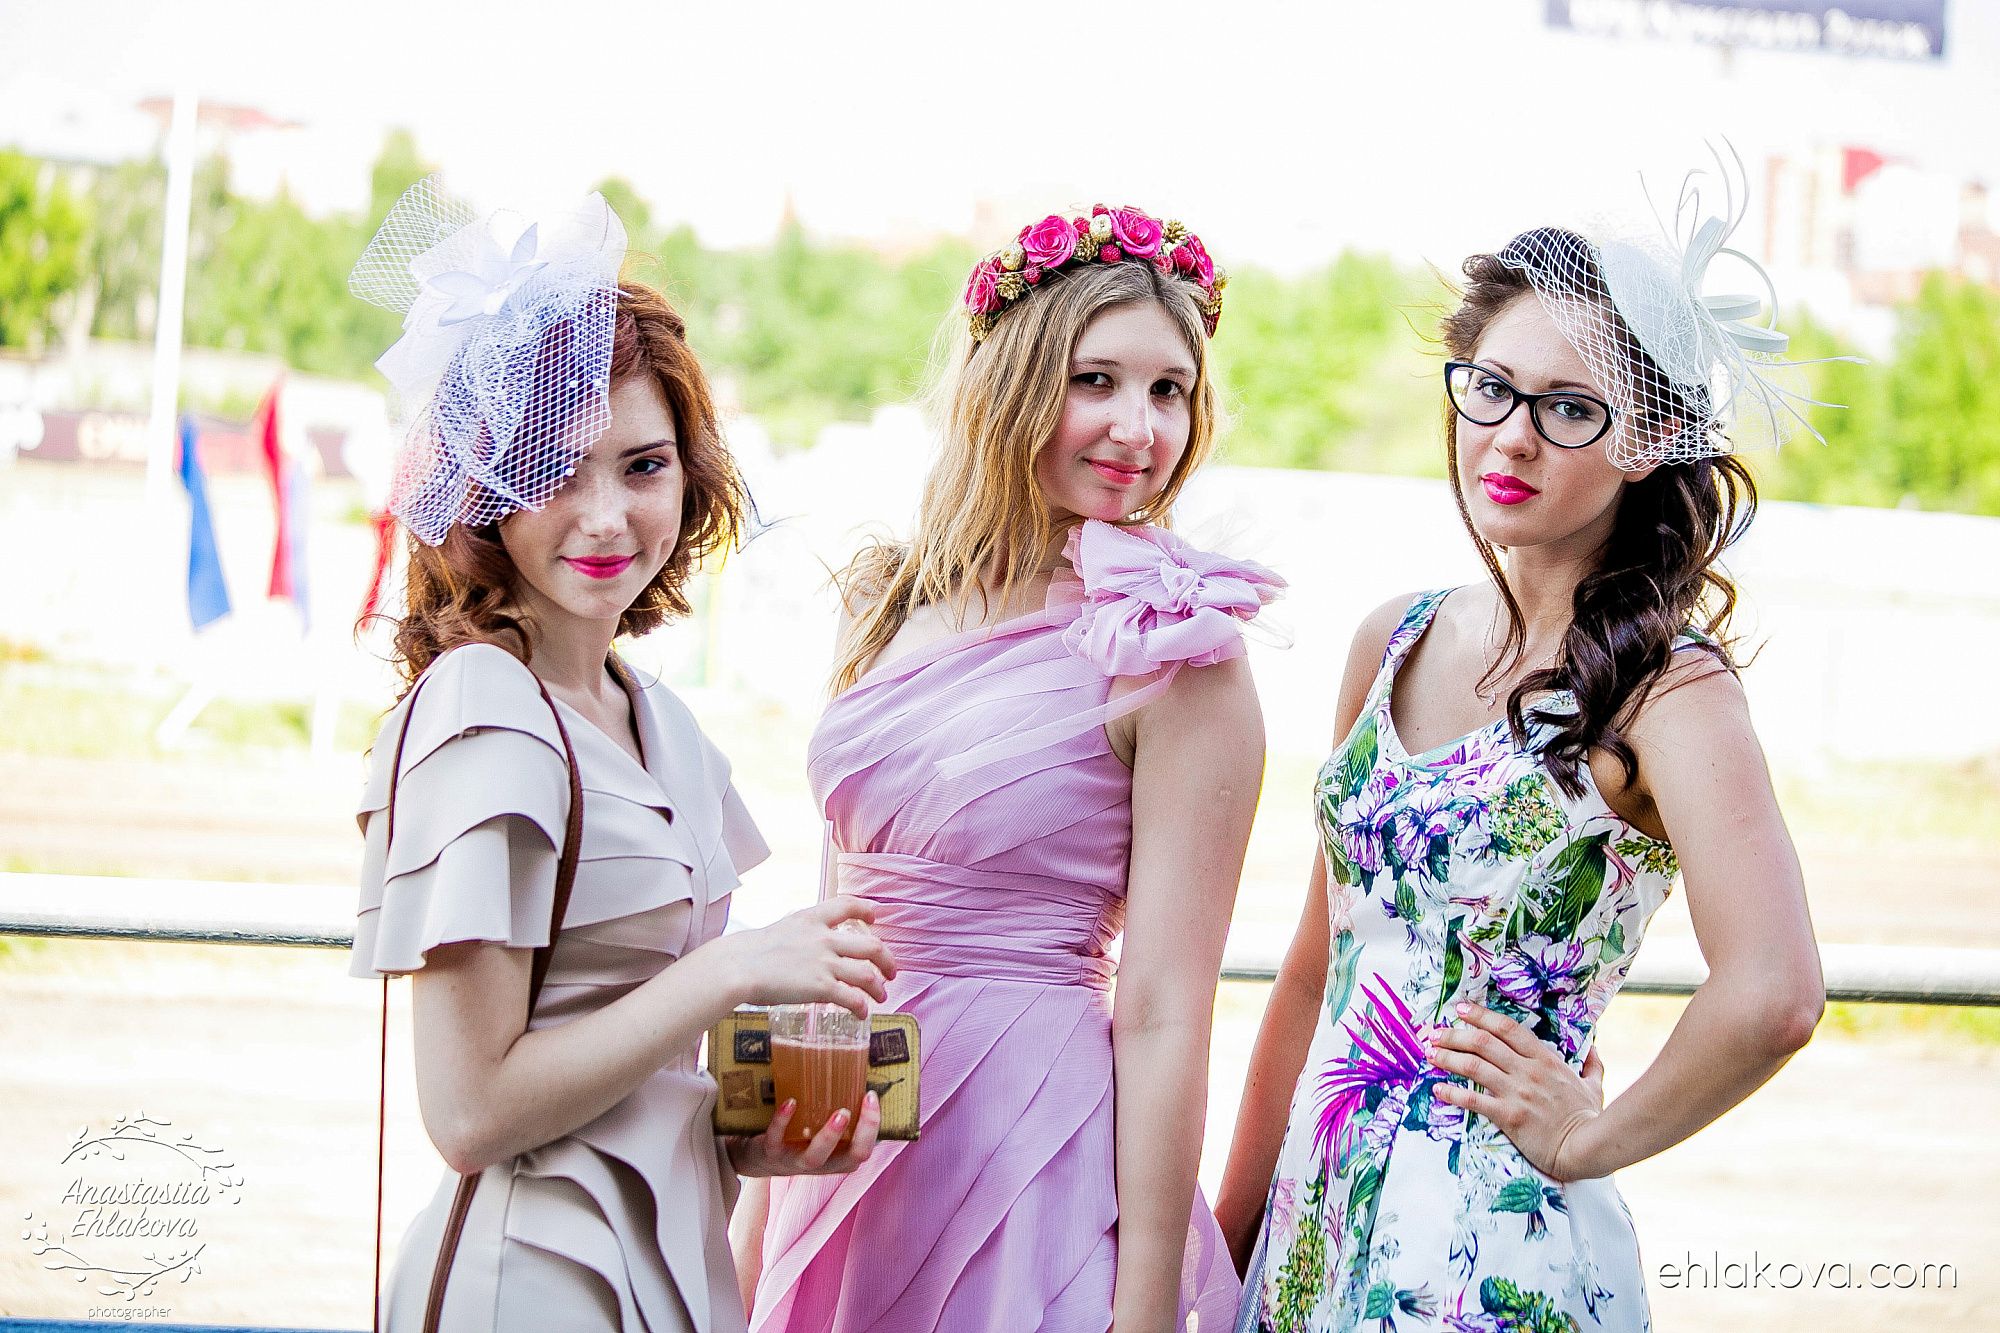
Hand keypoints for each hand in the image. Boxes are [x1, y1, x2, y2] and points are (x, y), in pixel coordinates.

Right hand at [714, 896, 896, 1017]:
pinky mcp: (820, 987)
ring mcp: (824, 963)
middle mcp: (823, 938)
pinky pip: (852, 998)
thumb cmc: (748, 952)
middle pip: (871, 945)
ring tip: (881, 996)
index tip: (874, 918)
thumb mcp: (779, 930)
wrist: (737, 966)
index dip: (865, 909)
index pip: (846, 904)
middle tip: (891, 971)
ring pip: (867, 974)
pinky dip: (861, 1006)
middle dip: (887, 960)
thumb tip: (802, 947)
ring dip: (878, 987)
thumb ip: (799, 936)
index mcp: (811, 919)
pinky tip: (861, 1013)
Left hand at [727, 1090, 881, 1176]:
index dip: (873, 1127)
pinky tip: (790, 1103)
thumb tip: (854, 1072)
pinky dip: (783, 1121)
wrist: (761, 1158)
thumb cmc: (800, 1138)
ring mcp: (796, 1161)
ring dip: (829, 1136)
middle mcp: (823, 1163)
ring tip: (840, 1113)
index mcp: (839, 1157)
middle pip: (850, 1158)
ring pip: (815, 1158)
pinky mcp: (772, 1153)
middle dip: (861, 1134)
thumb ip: (837, 1112)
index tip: (871, 1096)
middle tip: (860, 1108)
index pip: (864, 1149)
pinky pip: (777, 1140)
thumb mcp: (821, 1130)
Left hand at [1424, 1002, 1605, 1180]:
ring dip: (1447, 1058)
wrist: (1586, 1148)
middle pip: (1483, 1042)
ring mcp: (1517, 1093)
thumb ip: (1592, 1064)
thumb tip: (1593, 1047)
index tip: (1460, 1009)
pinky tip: (1438, 1089)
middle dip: (1454, 1034)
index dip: (1480, 1015)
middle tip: (1433, 1032)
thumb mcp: (1593, 1084)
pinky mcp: (1509, 1116)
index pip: (1507, 1028)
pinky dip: (1453, 1093)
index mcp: (1545, 1059)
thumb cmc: (1589, 1117)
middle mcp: (1527, 1071)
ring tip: (1429, 1054)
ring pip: (1474, 1066)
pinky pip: (1474, 1100)